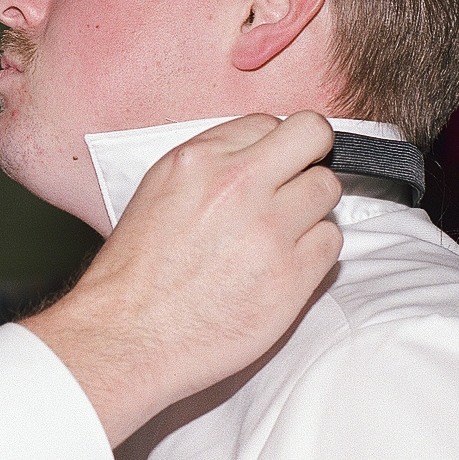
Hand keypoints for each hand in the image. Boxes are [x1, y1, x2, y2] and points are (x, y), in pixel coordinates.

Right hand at [22, 112, 341, 444]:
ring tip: (278, 237)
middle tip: (294, 186)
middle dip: (310, 158)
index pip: (269, 122)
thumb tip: (259, 153)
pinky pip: (331, 242)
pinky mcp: (292, 276)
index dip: (273, 148)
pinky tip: (279, 268)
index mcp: (199, 160)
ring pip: (327, 189)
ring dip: (310, 210)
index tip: (269, 170)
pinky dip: (313, 253)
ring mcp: (270, 230)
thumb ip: (210, 164)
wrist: (127, 337)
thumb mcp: (157, 192)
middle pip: (314, 136)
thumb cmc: (136, 273)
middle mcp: (237, 186)